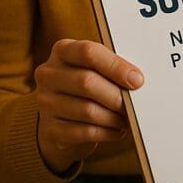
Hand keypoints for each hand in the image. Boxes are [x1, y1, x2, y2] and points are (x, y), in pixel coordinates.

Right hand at [34, 38, 143, 173]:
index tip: (137, 80)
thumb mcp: (96, 68)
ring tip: (128, 118)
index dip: (115, 66)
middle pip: (87, 82)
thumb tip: (136, 80)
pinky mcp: (50, 129)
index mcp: (62, 51)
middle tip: (135, 104)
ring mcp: (45, 103)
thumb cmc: (87, 86)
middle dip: (117, 95)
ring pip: (87, 110)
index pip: (88, 52)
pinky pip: (84, 132)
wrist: (61, 117)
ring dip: (114, 116)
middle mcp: (48, 75)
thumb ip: (112, 68)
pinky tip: (118, 130)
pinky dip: (107, 132)